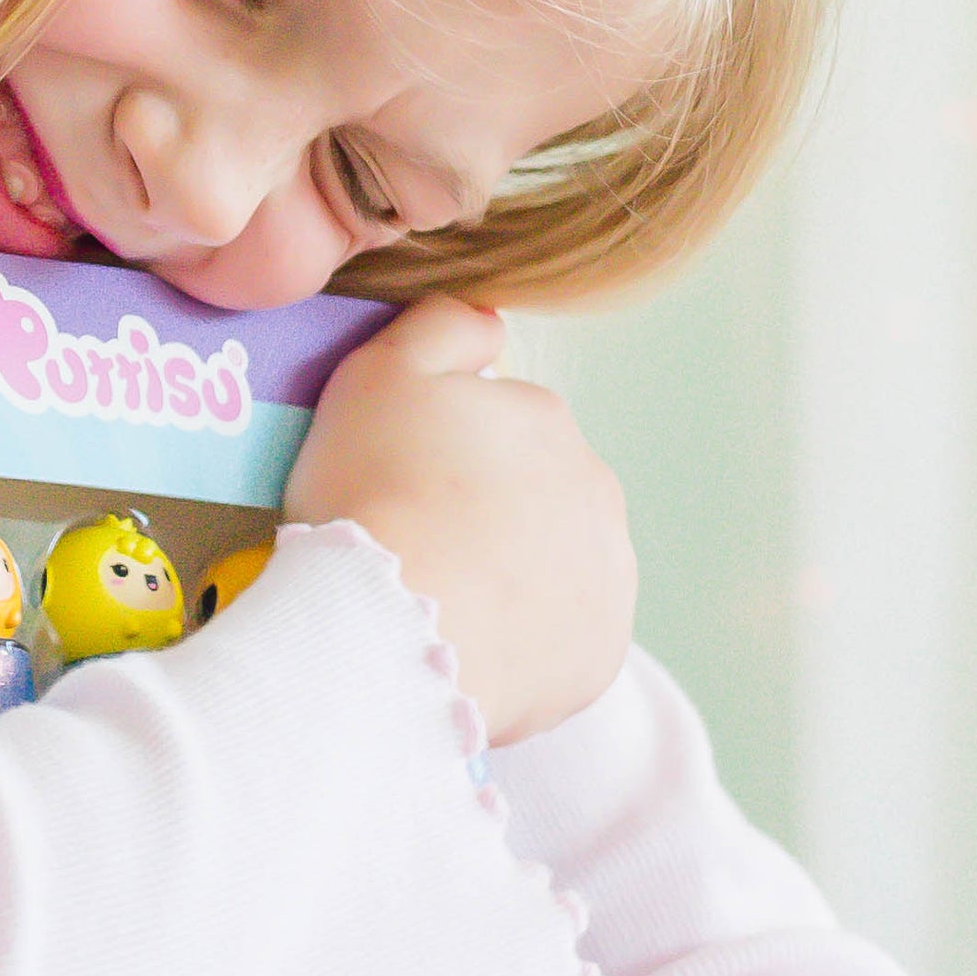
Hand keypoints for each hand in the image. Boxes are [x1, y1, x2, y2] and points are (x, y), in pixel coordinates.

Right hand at [283, 294, 635, 742]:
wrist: (390, 632)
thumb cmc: (372, 497)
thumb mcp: (379, 372)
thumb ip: (441, 325)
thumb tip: (491, 320)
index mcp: (546, 420)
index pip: (494, 425)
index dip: (436, 453)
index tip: (393, 486)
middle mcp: (595, 490)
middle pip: (529, 495)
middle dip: (481, 514)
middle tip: (408, 546)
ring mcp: (604, 578)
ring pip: (548, 566)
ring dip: (504, 576)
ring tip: (433, 601)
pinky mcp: (596, 654)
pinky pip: (554, 640)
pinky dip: (515, 641)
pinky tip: (460, 645)